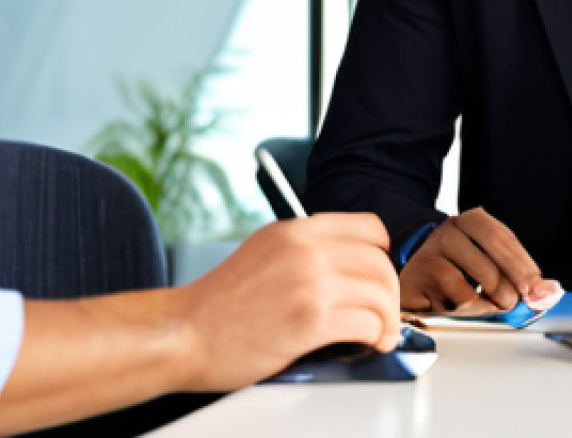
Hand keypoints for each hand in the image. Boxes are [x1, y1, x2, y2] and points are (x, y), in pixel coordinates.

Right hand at [170, 213, 400, 390]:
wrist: (182, 333)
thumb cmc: (219, 303)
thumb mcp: (265, 251)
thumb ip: (305, 248)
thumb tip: (346, 261)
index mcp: (298, 230)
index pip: (370, 227)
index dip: (383, 254)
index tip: (380, 275)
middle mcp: (308, 248)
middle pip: (379, 263)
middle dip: (390, 293)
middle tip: (385, 314)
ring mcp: (310, 281)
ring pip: (379, 292)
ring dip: (388, 318)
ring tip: (381, 335)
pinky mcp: (310, 319)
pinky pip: (366, 322)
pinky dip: (376, 336)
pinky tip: (368, 344)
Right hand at [399, 207, 558, 312]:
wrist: (414, 272)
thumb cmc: (458, 267)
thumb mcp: (489, 262)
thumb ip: (518, 275)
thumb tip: (550, 291)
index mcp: (471, 221)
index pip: (503, 238)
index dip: (524, 266)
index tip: (538, 289)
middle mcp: (449, 231)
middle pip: (491, 258)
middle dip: (511, 285)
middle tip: (515, 301)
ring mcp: (431, 254)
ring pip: (473, 284)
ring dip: (490, 302)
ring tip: (490, 303)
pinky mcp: (418, 279)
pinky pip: (455, 301)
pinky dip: (467, 310)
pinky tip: (462, 305)